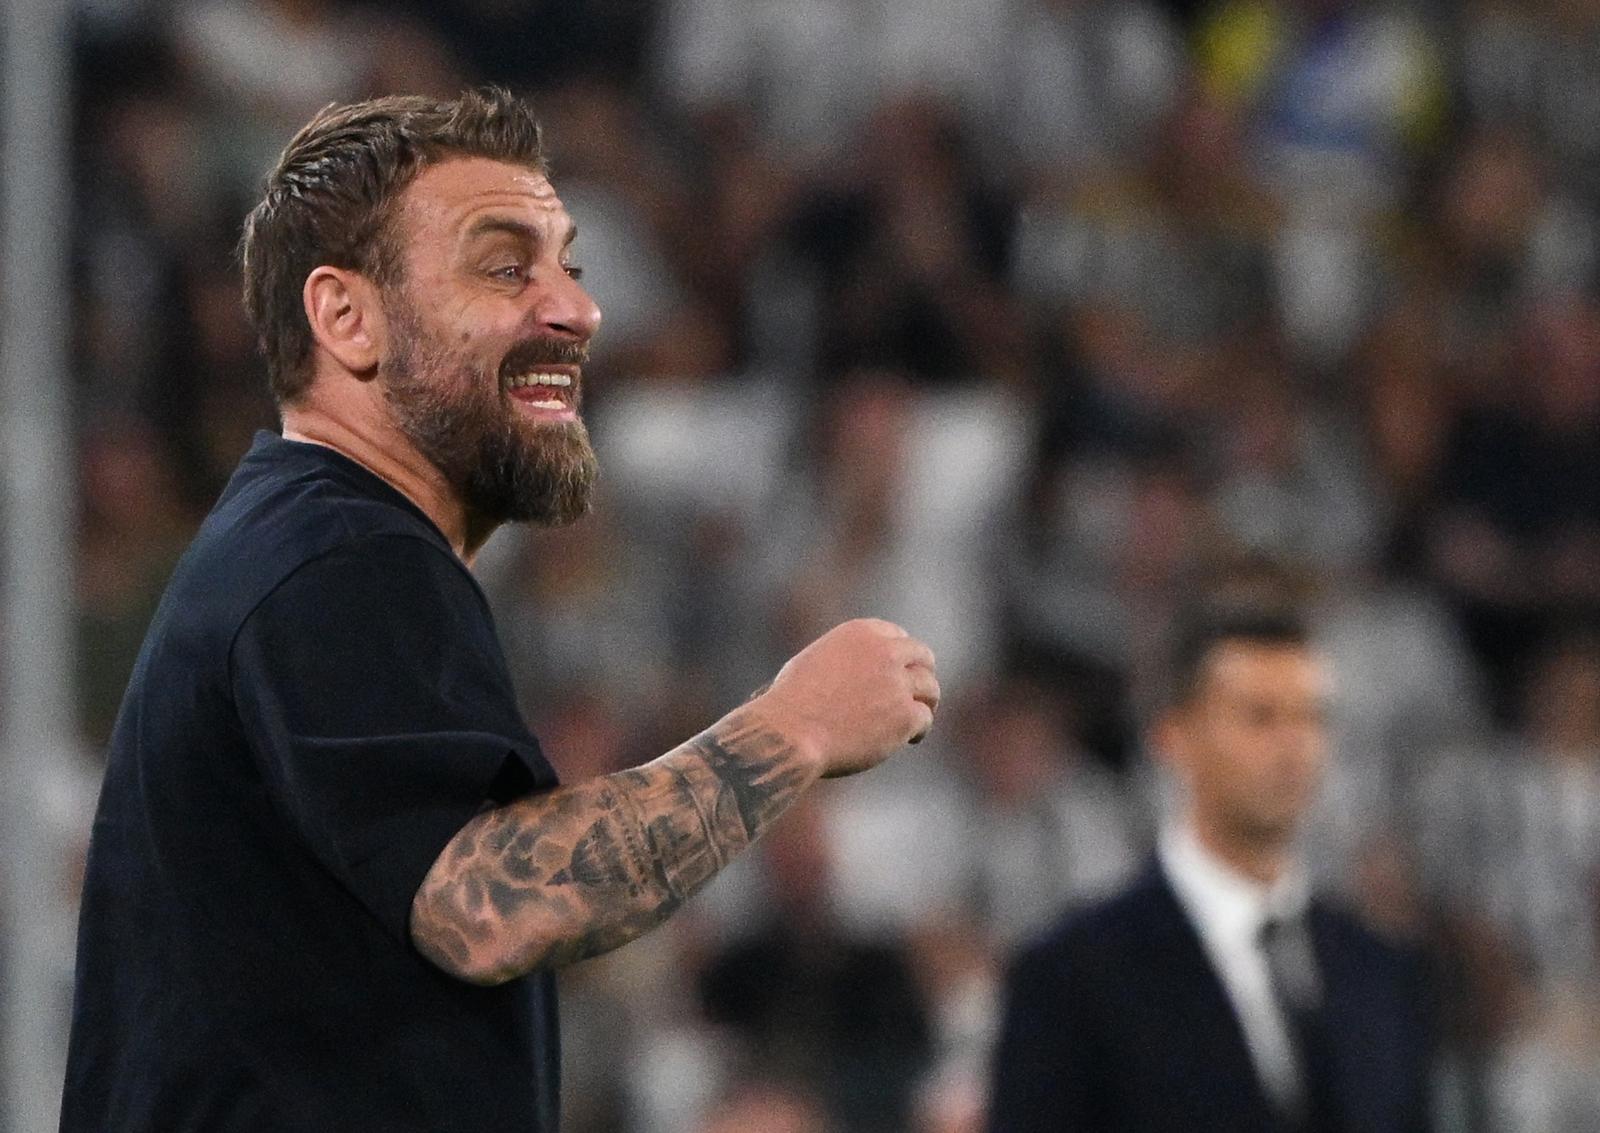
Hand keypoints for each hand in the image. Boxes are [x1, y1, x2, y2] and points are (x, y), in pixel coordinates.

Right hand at [751, 618, 939, 778]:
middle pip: (922, 656)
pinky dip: (919, 730)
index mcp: (861, 634)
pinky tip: (910, 739)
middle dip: (923, 672)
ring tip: (917, 717)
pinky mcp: (904, 715)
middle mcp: (884, 653)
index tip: (902, 668)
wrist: (791, 732)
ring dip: (926, 701)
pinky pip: (924, 718)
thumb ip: (844, 659)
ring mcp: (897, 684)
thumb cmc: (791, 703)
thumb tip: (858, 673)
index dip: (902, 654)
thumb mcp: (814, 661)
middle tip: (921, 691)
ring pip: (930, 688)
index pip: (897, 635)